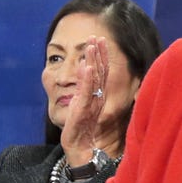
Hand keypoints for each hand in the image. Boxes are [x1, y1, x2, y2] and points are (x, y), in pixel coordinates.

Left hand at [59, 36, 110, 164]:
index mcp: (98, 95)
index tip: (100, 40)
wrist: (78, 146)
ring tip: (92, 46)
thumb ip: (85, 89)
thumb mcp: (82, 104)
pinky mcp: (83, 109)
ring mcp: (92, 102)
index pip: (102, 72)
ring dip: (94, 61)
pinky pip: (86, 92)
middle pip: (101, 72)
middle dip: (100, 53)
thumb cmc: (80, 126)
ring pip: (95, 79)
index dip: (102, 56)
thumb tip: (85, 71)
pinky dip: (87, 78)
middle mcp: (98, 97)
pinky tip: (87, 66)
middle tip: (98, 37)